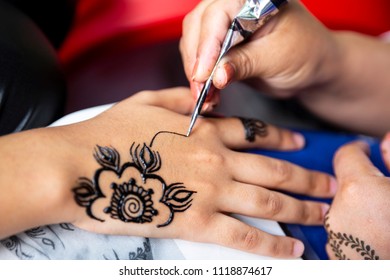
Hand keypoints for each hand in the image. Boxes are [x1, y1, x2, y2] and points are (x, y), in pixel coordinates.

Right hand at [0, 88, 335, 258]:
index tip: (300, 144)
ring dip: (300, 209)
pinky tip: (291, 248)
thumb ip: (179, 97)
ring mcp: (210, 190)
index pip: (256, 132)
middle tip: (328, 184)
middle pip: (274, 168)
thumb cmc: (108, 134)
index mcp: (204, 131)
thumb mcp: (146, 102)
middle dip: (306, 178)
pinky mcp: (196, 222)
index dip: (283, 138)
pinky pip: (243, 235)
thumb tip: (201, 98)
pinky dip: (271, 244)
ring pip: (269, 201)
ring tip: (321, 214)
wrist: (80, 164)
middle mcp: (216, 159)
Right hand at [180, 0, 339, 107]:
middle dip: (197, 60)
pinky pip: (202, 60)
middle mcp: (236, 8)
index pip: (219, 14)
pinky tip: (207, 94)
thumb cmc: (306, 54)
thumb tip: (216, 75)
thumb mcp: (277, 58)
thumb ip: (245, 63)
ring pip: (195, 43)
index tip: (203, 73)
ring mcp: (227, 28)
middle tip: (201, 88)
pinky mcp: (223, 48)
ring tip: (204, 96)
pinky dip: (202, 78)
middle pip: (199, 26)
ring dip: (196, 71)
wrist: (312, 70)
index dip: (207, 43)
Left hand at [325, 139, 389, 258]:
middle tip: (385, 193)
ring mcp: (334, 236)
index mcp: (358, 190)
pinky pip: (343, 231)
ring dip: (360, 207)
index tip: (365, 150)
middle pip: (345, 184)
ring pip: (342, 208)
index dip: (359, 149)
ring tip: (384, 218)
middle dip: (363, 183)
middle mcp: (337, 211)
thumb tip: (386, 141)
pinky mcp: (335, 255)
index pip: (345, 155)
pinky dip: (356, 229)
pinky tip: (376, 235)